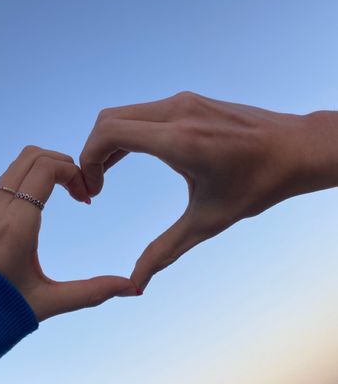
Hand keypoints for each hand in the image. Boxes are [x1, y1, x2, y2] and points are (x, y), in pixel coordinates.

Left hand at [0, 145, 137, 320]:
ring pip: (17, 164)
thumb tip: (134, 289)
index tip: (87, 198)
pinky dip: (29, 178)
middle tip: (79, 191)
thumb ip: (92, 292)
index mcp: (16, 225)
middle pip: (32, 156)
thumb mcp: (49, 303)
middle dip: (62, 163)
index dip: (73, 172)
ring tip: (64, 195)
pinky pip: (6, 179)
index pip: (46, 169)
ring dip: (44, 168)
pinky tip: (42, 205)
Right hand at [79, 91, 335, 290]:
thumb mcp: (209, 221)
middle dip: (91, 152)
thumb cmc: (258, 184)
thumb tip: (136, 284)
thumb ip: (165, 250)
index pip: (110, 133)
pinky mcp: (188, 100)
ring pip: (123, 113)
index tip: (92, 190)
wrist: (295, 148)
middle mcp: (177, 111)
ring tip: (105, 176)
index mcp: (179, 139)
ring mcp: (182, 100)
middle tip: (93, 187)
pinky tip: (126, 158)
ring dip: (107, 143)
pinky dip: (126, 133)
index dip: (88, 159)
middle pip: (109, 119)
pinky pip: (143, 112)